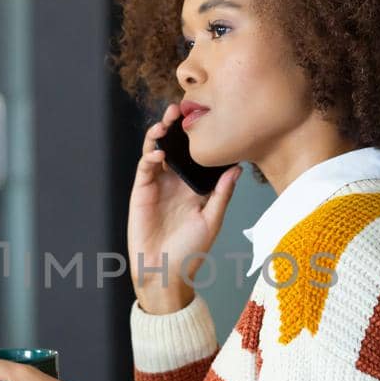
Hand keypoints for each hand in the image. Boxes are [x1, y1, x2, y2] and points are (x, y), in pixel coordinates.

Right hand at [127, 101, 240, 313]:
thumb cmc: (190, 251)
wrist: (164, 272)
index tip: (208, 117)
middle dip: (177, 126)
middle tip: (181, 108)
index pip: (197, 154)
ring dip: (160, 134)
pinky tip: (160, 152)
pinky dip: (150, 156)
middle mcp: (175, 181)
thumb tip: (237, 169)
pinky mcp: (141, 192)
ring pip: (157, 150)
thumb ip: (222, 194)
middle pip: (175, 146)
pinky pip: (145, 168)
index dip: (199, 136)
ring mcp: (157, 185)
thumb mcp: (212, 221)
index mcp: (194, 186)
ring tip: (167, 121)